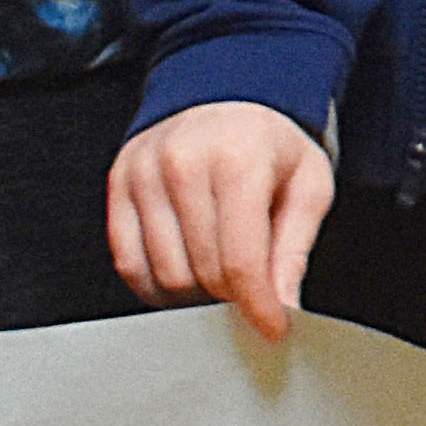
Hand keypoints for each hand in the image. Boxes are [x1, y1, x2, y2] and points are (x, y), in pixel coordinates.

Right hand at [107, 101, 334, 338]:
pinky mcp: (118, 185)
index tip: (271, 329)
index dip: (257, 306)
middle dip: (231, 296)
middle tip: (251, 290)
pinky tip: (185, 273)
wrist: (224, 95)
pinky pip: (129, 263)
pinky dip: (157, 284)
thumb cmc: (269, 143)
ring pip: (163, 275)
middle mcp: (182, 164)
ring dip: (195, 293)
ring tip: (221, 274)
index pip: (241, 261)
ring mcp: (143, 174)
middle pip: (201, 273)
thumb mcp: (308, 185)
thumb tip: (284, 305)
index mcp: (237, 160)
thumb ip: (295, 249)